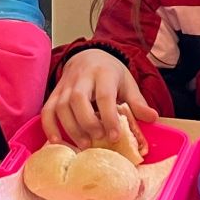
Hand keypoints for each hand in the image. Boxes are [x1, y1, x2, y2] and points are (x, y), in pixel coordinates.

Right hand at [41, 48, 157, 148]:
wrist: (89, 56)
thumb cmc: (110, 74)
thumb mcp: (127, 83)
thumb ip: (138, 102)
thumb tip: (152, 118)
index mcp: (103, 73)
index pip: (104, 95)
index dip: (109, 117)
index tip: (115, 136)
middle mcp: (81, 77)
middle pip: (78, 99)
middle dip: (87, 122)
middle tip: (97, 139)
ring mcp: (65, 85)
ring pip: (61, 106)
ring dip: (71, 128)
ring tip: (84, 144)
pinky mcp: (55, 93)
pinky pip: (47, 110)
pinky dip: (49, 126)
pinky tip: (57, 141)